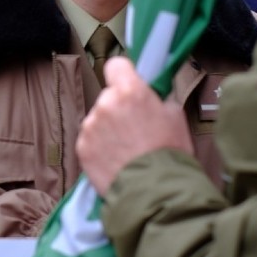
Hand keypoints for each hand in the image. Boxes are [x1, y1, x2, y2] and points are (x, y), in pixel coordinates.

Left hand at [77, 57, 192, 194]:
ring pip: (98, 120)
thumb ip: (156, 99)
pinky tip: (116, 160)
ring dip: (108, 129)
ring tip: (127, 150)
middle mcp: (105, 103)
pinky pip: (90, 140)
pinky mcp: (81, 147)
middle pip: (108, 97)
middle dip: (118, 108)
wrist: (155, 192)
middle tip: (135, 129)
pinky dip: (100, 147)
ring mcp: (90, 126)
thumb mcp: (175, 116)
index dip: (123, 75)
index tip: (129, 85)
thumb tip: (148, 96)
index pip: (116, 65)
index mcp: (129, 90)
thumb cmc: (170, 153)